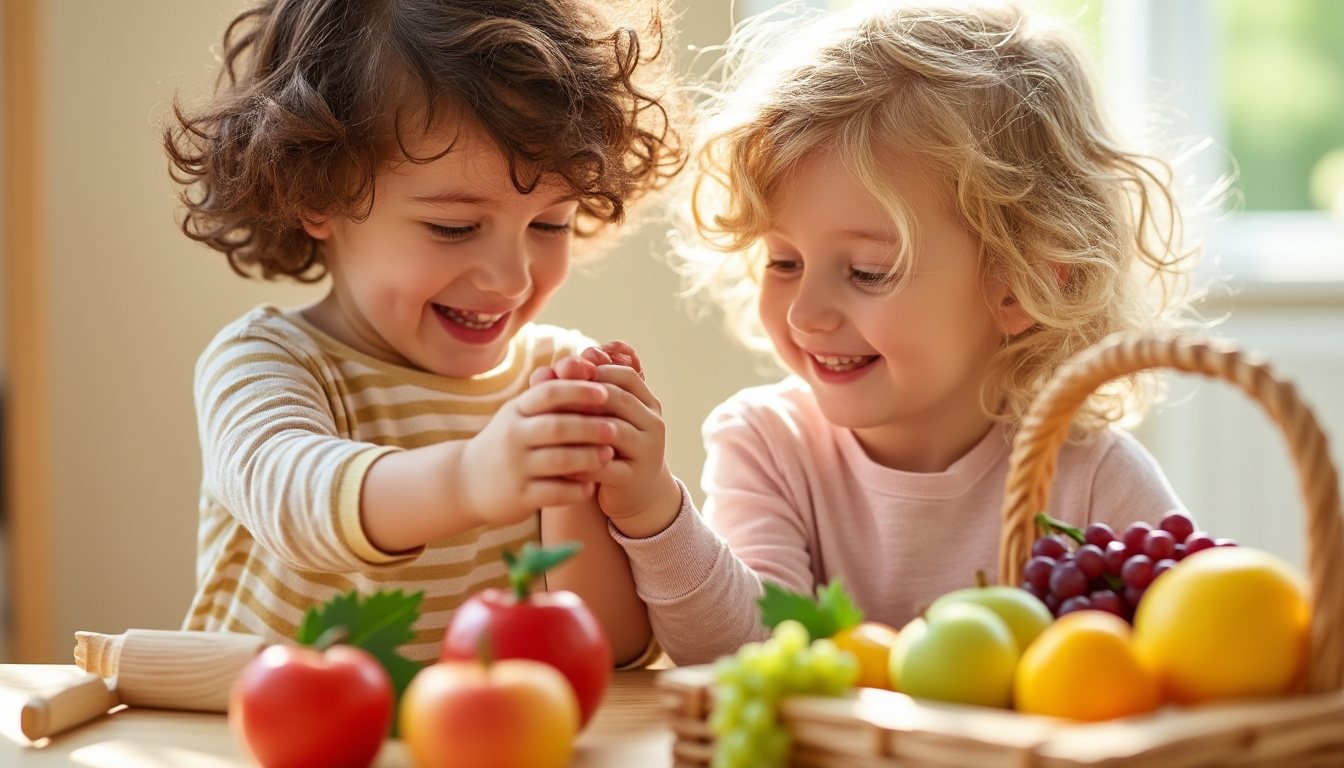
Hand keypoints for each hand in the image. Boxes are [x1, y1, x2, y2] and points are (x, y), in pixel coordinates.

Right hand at [456, 378, 616, 525]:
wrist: (466, 481)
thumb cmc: (507, 441)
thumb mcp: (520, 415)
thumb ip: (550, 398)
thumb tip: (589, 368)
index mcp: (516, 411)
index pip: (548, 394)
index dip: (578, 391)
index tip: (604, 393)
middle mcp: (512, 436)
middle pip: (557, 427)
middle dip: (589, 427)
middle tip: (615, 428)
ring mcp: (514, 467)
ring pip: (558, 461)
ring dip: (588, 458)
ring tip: (608, 456)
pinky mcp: (518, 496)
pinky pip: (553, 493)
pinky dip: (575, 489)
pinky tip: (591, 487)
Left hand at [543, 342, 680, 537]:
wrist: (635, 489)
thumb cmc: (610, 444)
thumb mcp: (602, 416)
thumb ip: (583, 392)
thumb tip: (553, 368)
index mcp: (648, 402)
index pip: (625, 375)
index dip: (596, 370)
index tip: (564, 372)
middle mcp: (653, 423)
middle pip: (620, 399)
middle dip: (584, 395)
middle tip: (553, 396)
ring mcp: (648, 450)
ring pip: (614, 431)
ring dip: (582, 427)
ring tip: (553, 425)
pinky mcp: (634, 477)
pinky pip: (606, 467)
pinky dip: (581, 464)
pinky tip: (559, 463)